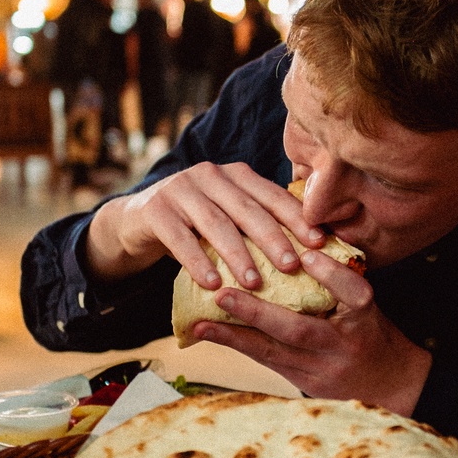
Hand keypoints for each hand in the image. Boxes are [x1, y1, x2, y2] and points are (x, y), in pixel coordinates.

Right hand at [84, 163, 324, 289]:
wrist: (137, 221)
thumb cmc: (196, 225)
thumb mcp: (228, 218)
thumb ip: (258, 224)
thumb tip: (309, 253)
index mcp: (236, 174)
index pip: (273, 195)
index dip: (297, 218)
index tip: (319, 243)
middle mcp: (210, 175)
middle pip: (247, 209)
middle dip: (272, 237)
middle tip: (293, 265)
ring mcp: (181, 189)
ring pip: (216, 223)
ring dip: (237, 254)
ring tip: (254, 282)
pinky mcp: (156, 209)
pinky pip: (180, 238)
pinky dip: (197, 261)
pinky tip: (212, 283)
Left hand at [193, 249, 432, 415]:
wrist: (390, 383)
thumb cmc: (373, 331)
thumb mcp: (367, 304)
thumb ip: (339, 279)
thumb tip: (300, 241)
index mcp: (365, 318)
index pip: (353, 292)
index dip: (331, 274)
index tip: (308, 254)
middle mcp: (343, 346)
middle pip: (300, 331)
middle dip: (258, 313)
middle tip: (223, 296)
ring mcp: (322, 371)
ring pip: (273, 354)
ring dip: (234, 338)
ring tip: (201, 325)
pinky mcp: (305, 385)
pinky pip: (267, 363)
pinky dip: (239, 347)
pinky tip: (211, 337)